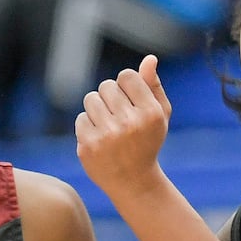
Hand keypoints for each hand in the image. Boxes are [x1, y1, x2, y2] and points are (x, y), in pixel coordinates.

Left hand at [75, 54, 171, 201]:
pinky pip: (81, 118)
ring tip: (109, 126)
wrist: (133, 182)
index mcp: (150, 113)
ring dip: (98, 109)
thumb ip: (153, 86)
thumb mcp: (158, 115)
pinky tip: (100, 139)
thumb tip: (149, 58)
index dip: (126, 86)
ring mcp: (107, 135)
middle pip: (107, 86)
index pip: (127, 76)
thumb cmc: (147, 142)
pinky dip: (89, 127)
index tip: (130, 101)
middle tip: (119, 116)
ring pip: (91, 99)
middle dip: (111, 97)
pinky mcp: (88, 146)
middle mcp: (129, 123)